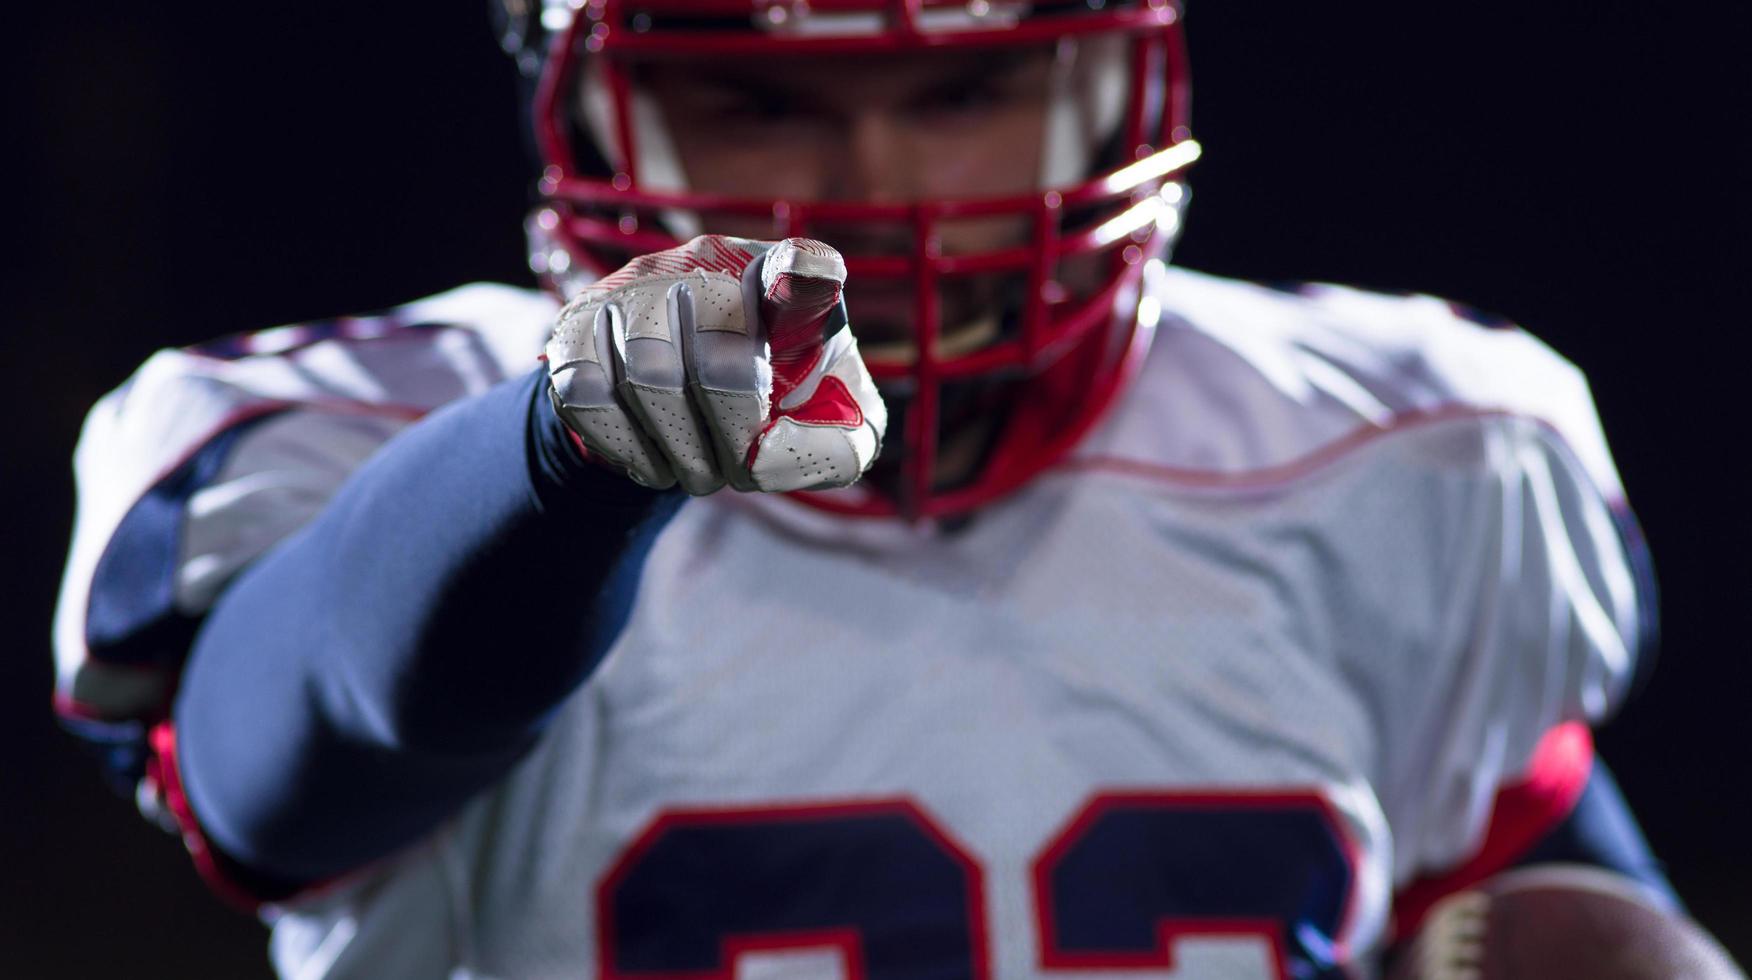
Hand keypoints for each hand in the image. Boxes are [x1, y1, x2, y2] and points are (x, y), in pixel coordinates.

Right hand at [545, 236, 885, 493]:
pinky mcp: (578, 323)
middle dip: (733, 439)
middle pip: (721, 361)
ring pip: (650, 377)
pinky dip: (626, 447)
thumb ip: (836, 446)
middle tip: (738, 470)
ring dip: (681, 449)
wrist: (683, 403)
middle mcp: (708, 266)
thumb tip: (770, 462)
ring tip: (698, 471)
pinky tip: (652, 462)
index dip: (804, 273)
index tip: (806, 277)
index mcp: (785, 284)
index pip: (804, 267)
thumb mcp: (827, 425)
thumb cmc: (774, 403)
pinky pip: (588, 392)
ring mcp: (636, 288)